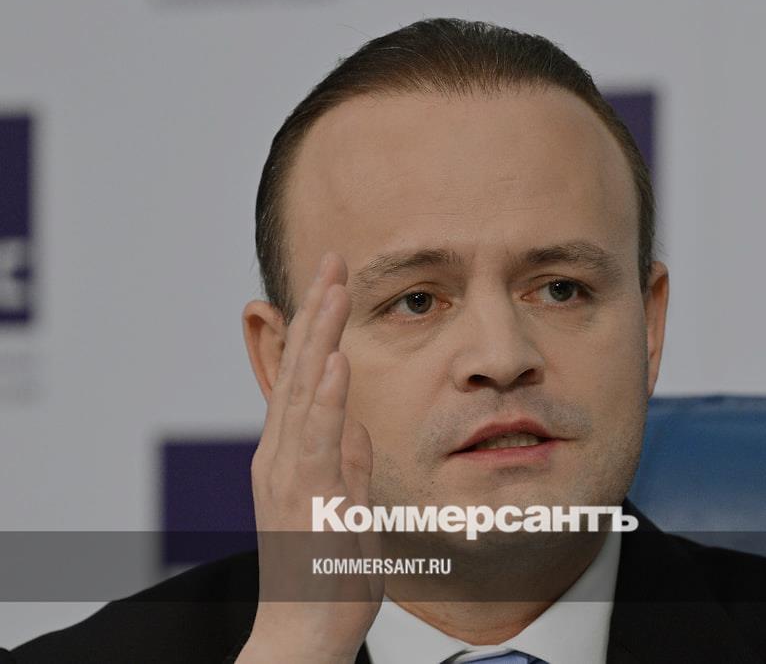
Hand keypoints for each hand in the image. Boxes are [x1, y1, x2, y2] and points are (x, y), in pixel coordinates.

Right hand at [237, 252, 382, 662]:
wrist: (302, 634)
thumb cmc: (325, 576)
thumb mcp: (347, 508)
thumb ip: (349, 466)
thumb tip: (360, 430)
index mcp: (292, 454)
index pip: (306, 375)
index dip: (319, 326)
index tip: (334, 281)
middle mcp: (282, 455)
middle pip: (300, 370)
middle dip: (317, 312)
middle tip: (332, 260)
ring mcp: (288, 475)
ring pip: (304, 392)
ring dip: (319, 337)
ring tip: (333, 289)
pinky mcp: (305, 499)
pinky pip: (317, 438)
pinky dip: (327, 397)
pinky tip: (337, 360)